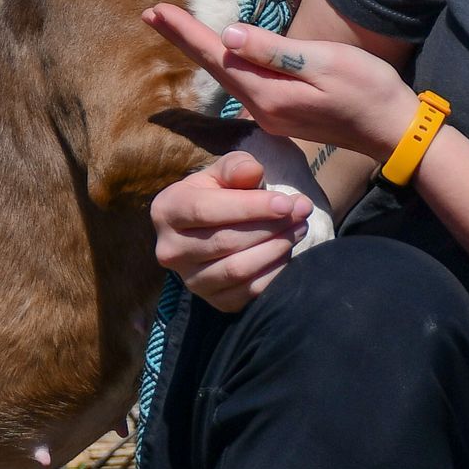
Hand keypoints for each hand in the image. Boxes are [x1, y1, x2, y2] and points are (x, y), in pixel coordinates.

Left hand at [143, 2, 416, 162]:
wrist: (392, 130)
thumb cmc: (367, 89)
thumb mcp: (323, 62)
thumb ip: (274, 51)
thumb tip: (228, 36)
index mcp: (268, 94)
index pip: (217, 56)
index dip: (185, 32)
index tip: (155, 11)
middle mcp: (262, 109)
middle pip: (216, 67)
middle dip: (184, 39)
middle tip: (151, 13)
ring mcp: (271, 116)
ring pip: (230, 77)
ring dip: (203, 51)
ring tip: (177, 28)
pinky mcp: (283, 115)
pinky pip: (246, 85)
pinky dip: (227, 65)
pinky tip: (220, 54)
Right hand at [151, 149, 317, 312]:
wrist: (214, 229)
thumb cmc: (220, 193)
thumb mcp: (224, 172)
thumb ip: (237, 167)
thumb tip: (252, 172)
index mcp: (166, 210)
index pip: (206, 211)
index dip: (250, 207)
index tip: (286, 202)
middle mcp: (170, 250)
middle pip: (225, 241)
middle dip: (270, 226)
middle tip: (302, 212)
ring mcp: (190, 280)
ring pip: (237, 269)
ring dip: (276, 248)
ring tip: (299, 228)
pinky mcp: (213, 301)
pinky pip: (248, 291)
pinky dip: (274, 272)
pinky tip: (287, 251)